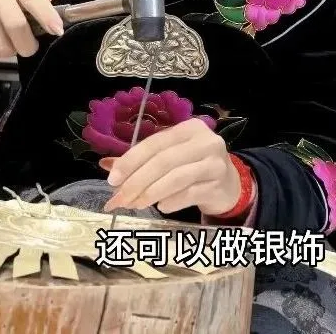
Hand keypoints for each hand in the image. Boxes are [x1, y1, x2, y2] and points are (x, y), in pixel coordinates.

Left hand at [100, 119, 240, 215]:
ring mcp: (214, 163)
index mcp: (189, 128)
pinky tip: (160, 207)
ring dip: (151, 193)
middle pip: (163, 161)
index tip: (112, 179)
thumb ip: (140, 160)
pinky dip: (171, 201)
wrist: (230, 184)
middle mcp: (204, 141)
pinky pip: (189, 194)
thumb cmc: (193, 166)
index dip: (131, 160)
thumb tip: (106, 165)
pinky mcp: (218, 185)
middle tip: (119, 199)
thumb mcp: (170, 156)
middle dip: (137, 181)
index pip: (154, 143)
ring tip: (135, 204)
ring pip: (176, 178)